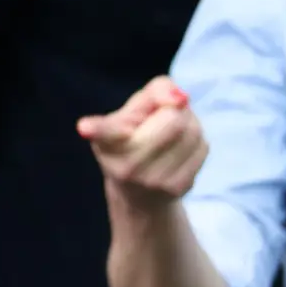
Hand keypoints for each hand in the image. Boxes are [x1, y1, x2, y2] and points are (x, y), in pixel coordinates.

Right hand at [79, 76, 206, 207]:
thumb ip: (154, 91)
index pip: (103, 132)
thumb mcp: (131, 112)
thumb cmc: (132, 140)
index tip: (84, 127)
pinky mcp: (180, 187)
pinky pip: (202, 147)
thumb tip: (179, 98)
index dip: (95, 128)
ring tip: (172, 129)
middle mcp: (126, 165)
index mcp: (106, 142)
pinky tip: (180, 146)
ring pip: (192, 130)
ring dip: (189, 121)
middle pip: (173, 120)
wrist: (141, 195)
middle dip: (174, 110)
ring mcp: (155, 180)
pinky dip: (195, 140)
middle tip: (164, 114)